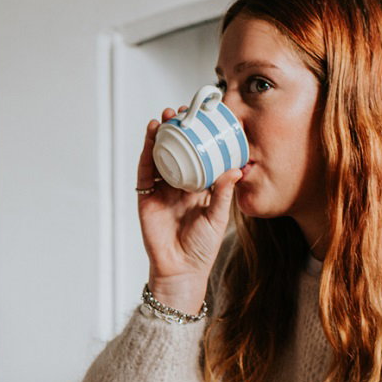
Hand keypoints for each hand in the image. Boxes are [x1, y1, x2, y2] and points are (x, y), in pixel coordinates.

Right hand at [137, 107, 240, 312]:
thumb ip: (223, 193)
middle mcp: (179, 184)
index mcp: (198, 187)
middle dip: (179, 130)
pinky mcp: (146, 196)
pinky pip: (146, 170)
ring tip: (166, 117)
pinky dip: (147, 152)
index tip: (205, 118)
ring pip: (160, 155)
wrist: (181, 269)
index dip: (199, 137)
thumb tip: (235, 169)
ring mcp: (161, 189)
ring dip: (161, 135)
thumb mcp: (218, 217)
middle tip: (183, 111)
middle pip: (177, 150)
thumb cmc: (201, 247)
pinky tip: (152, 136)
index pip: (198, 155)